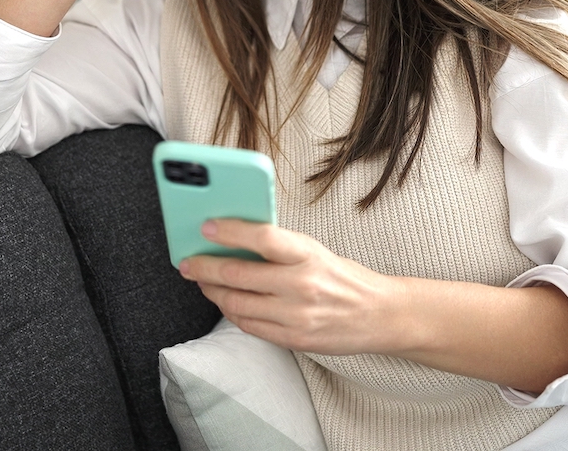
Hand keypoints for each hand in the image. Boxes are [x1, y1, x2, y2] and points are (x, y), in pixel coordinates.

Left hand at [179, 218, 405, 354]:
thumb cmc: (343, 278)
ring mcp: (296, 316)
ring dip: (213, 291)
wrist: (379, 315)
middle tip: (188, 261)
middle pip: (239, 274)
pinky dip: (231, 312)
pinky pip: (249, 325)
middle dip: (205, 267)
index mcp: (309, 255)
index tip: (206, 227)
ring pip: (237, 303)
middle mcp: (302, 285)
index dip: (229, 231)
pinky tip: (226, 301)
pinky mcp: (293, 339)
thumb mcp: (316, 252)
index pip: (262, 238)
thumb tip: (234, 240)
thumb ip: (280, 248)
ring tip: (203, 281)